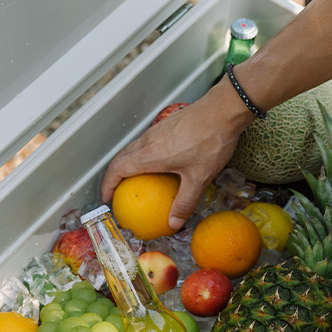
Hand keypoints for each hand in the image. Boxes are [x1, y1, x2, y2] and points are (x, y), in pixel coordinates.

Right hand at [100, 79, 253, 229]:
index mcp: (150, 155)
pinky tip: (157, 165)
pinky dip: (141, 156)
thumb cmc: (211, 140)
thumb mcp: (199, 178)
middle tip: (117, 192)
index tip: (107, 198)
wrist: (224, 109)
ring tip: (133, 180)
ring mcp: (156, 131)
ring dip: (126, 164)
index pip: (117, 169)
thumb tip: (175, 223)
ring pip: (131, 148)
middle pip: (120, 158)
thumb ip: (185, 202)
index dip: (108, 185)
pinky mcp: (166, 126)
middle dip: (113, 176)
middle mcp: (148, 141)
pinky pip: (145, 143)